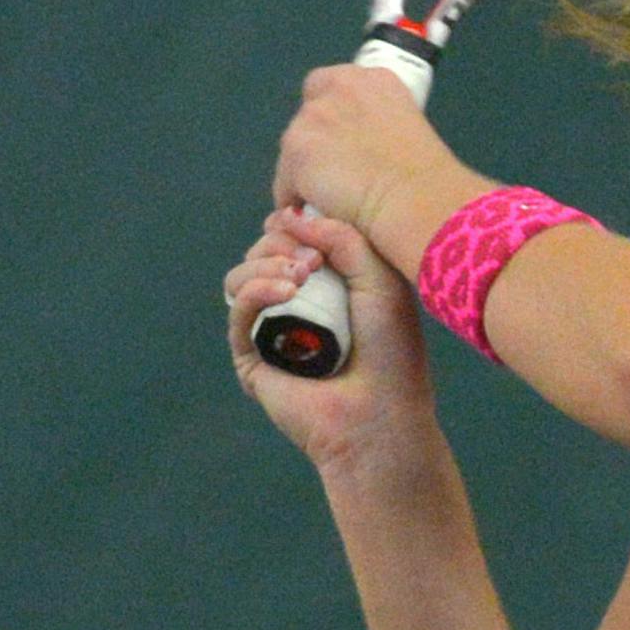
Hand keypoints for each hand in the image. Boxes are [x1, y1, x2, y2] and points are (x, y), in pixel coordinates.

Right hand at [225, 207, 439, 471]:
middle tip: (313, 260)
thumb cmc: (392, 350)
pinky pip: (238, 311)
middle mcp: (298, 303)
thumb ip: (341, 237)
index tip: (316, 226)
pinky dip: (255, 291)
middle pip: (264, 250)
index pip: (295, 235)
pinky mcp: (252, 356)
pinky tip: (285, 292)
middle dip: (282, 242)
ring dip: (265, 263)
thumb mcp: (379, 278)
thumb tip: (290, 215)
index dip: (299, 222)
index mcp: (330, 282)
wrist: (380, 414)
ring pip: (241, 275)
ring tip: (300, 277)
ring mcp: (272, 328)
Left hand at [271, 64, 454, 236]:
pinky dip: (298, 200)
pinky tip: (319, 213)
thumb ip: (376, 122)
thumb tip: (360, 143)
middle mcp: (338, 87)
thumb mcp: (408, 129)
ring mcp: (313, 117)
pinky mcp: (296, 151)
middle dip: (317, 144)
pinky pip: (285, 184)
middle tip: (338, 174)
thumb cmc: (426, 176)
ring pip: (293, 151)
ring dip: (306, 173)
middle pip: (307, 116)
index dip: (331, 116)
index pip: (328, 84)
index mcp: (372, 79)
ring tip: (330, 199)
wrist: (415, 198)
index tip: (341, 142)